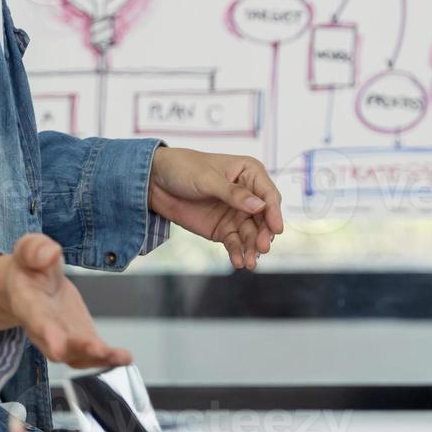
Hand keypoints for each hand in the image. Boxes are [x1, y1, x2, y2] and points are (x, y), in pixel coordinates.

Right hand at [5, 233, 132, 368]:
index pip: (35, 318)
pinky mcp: (78, 336)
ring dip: (97, 358)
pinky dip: (107, 357)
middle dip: (78, 349)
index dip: (46, 332)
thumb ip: (35, 249)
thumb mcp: (29, 248)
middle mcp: (43, 326)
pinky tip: (124, 357)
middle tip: (98, 350)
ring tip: (120, 357)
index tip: (57, 344)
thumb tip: (50, 252)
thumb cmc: (29, 266)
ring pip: (75, 355)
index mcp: (27, 301)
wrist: (29, 283)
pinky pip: (90, 353)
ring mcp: (61, 335)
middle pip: (57, 344)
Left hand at [147, 147, 284, 270]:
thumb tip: (260, 206)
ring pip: (251, 234)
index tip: (277, 229)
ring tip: (249, 263)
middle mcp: (248, 195)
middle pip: (263, 218)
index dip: (273, 212)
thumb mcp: (207, 179)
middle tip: (262, 248)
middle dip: (264, 234)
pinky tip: (238, 262)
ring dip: (252, 248)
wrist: (155, 182)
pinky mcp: (224, 229)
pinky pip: (235, 243)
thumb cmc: (184, 169)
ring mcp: (237, 214)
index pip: (268, 194)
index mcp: (250, 173)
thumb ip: (233, 194)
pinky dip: (237, 252)